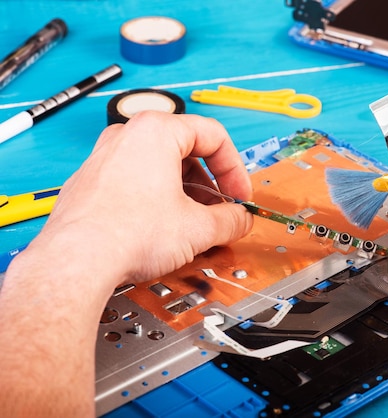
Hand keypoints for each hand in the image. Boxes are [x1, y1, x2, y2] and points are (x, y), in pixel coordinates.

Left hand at [27, 111, 253, 286]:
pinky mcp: (92, 182)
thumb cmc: (127, 234)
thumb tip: (240, 220)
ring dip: (186, 193)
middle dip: (211, 185)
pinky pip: (135, 181)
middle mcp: (127, 136)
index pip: (213, 137)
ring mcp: (105, 158)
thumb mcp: (198, 228)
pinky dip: (157, 199)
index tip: (240, 195)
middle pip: (186, 151)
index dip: (235, 170)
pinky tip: (164, 229)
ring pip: (160, 167)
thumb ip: (231, 220)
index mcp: (156, 131)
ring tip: (195, 224)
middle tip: (221, 211)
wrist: (77, 262)